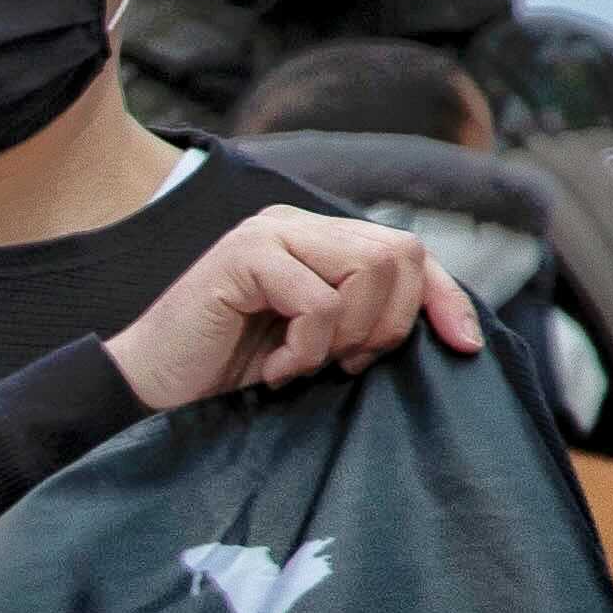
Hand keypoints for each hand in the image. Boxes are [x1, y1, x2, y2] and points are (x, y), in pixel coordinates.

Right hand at [105, 206, 485, 414]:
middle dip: (389, 324)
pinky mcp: (243, 256)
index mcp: (317, 238)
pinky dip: (307, 348)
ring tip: (303, 365)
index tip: (465, 346)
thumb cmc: (227, 373)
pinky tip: (275, 370)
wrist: (147, 389)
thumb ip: (365, 316)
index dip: (446, 299)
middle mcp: (295, 222)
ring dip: (346, 336)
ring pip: (368, 271)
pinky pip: (318, 300)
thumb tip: (452, 325)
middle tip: (343, 366)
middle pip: (400, 255)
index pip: (410, 252)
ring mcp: (268, 233)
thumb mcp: (316, 343)